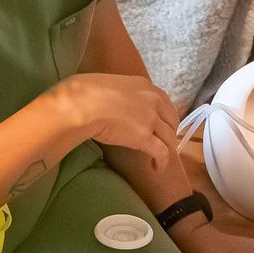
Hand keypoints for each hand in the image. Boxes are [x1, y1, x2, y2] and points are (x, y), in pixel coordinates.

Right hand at [47, 72, 176, 160]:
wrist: (81, 104)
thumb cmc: (86, 92)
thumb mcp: (111, 84)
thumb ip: (122, 93)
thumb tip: (116, 101)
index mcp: (145, 86)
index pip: (166, 103)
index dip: (166, 117)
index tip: (161, 125)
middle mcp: (153, 101)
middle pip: (172, 121)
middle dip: (169, 133)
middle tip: (161, 142)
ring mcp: (151, 119)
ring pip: (169, 137)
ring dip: (166, 148)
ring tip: (159, 157)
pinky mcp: (145, 138)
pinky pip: (162, 152)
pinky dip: (162, 162)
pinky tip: (158, 168)